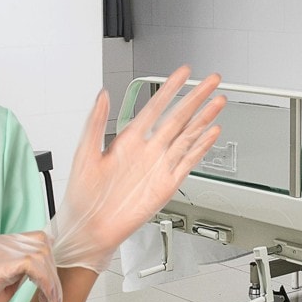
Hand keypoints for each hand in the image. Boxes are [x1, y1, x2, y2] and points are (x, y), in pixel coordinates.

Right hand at [0, 231, 60, 301]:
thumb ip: (20, 273)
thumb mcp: (3, 285)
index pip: (37, 240)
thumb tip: (45, 268)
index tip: (52, 288)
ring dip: (52, 280)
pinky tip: (45, 299)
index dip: (51, 263)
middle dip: (54, 273)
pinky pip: (30, 265)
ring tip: (51, 301)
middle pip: (43, 244)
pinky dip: (45, 282)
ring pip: (40, 253)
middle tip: (54, 299)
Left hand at [50, 66, 224, 271]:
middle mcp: (147, 150)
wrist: (89, 229)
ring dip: (204, 118)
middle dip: (195, 97)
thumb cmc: (82, 195)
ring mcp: (158, 166)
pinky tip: (212, 133)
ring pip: (187, 136)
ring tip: (218, 101)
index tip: (183, 73)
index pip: (155, 106)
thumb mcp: (84, 153)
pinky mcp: (166, 185)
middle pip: (178, 117)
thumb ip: (95, 122)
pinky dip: (201, 147)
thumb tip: (103, 95)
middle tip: (212, 80)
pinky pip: (188, 162)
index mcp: (127, 140)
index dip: (170, 88)